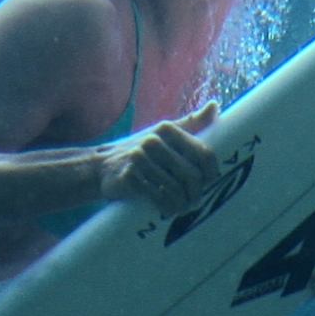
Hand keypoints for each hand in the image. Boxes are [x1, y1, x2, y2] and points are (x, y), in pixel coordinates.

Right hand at [96, 104, 221, 212]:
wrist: (99, 166)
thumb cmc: (139, 152)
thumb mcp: (163, 134)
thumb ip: (190, 122)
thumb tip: (215, 105)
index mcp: (168, 129)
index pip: (204, 153)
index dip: (210, 173)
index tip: (207, 183)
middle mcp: (155, 141)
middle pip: (191, 175)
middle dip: (196, 193)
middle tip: (193, 201)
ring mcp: (140, 158)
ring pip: (175, 189)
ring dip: (181, 203)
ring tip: (180, 208)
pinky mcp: (130, 176)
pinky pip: (158, 196)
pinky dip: (166, 207)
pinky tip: (167, 210)